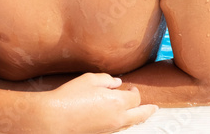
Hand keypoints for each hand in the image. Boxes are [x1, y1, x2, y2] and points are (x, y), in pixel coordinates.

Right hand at [39, 72, 158, 132]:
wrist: (54, 119)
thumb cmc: (70, 97)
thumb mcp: (89, 79)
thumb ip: (107, 80)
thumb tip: (117, 83)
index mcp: (118, 102)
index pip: (135, 98)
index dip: (134, 92)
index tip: (130, 88)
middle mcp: (117, 118)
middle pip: (140, 115)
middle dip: (148, 110)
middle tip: (154, 108)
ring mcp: (109, 129)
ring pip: (129, 124)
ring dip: (136, 118)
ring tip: (140, 114)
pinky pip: (118, 128)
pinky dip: (123, 122)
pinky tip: (120, 119)